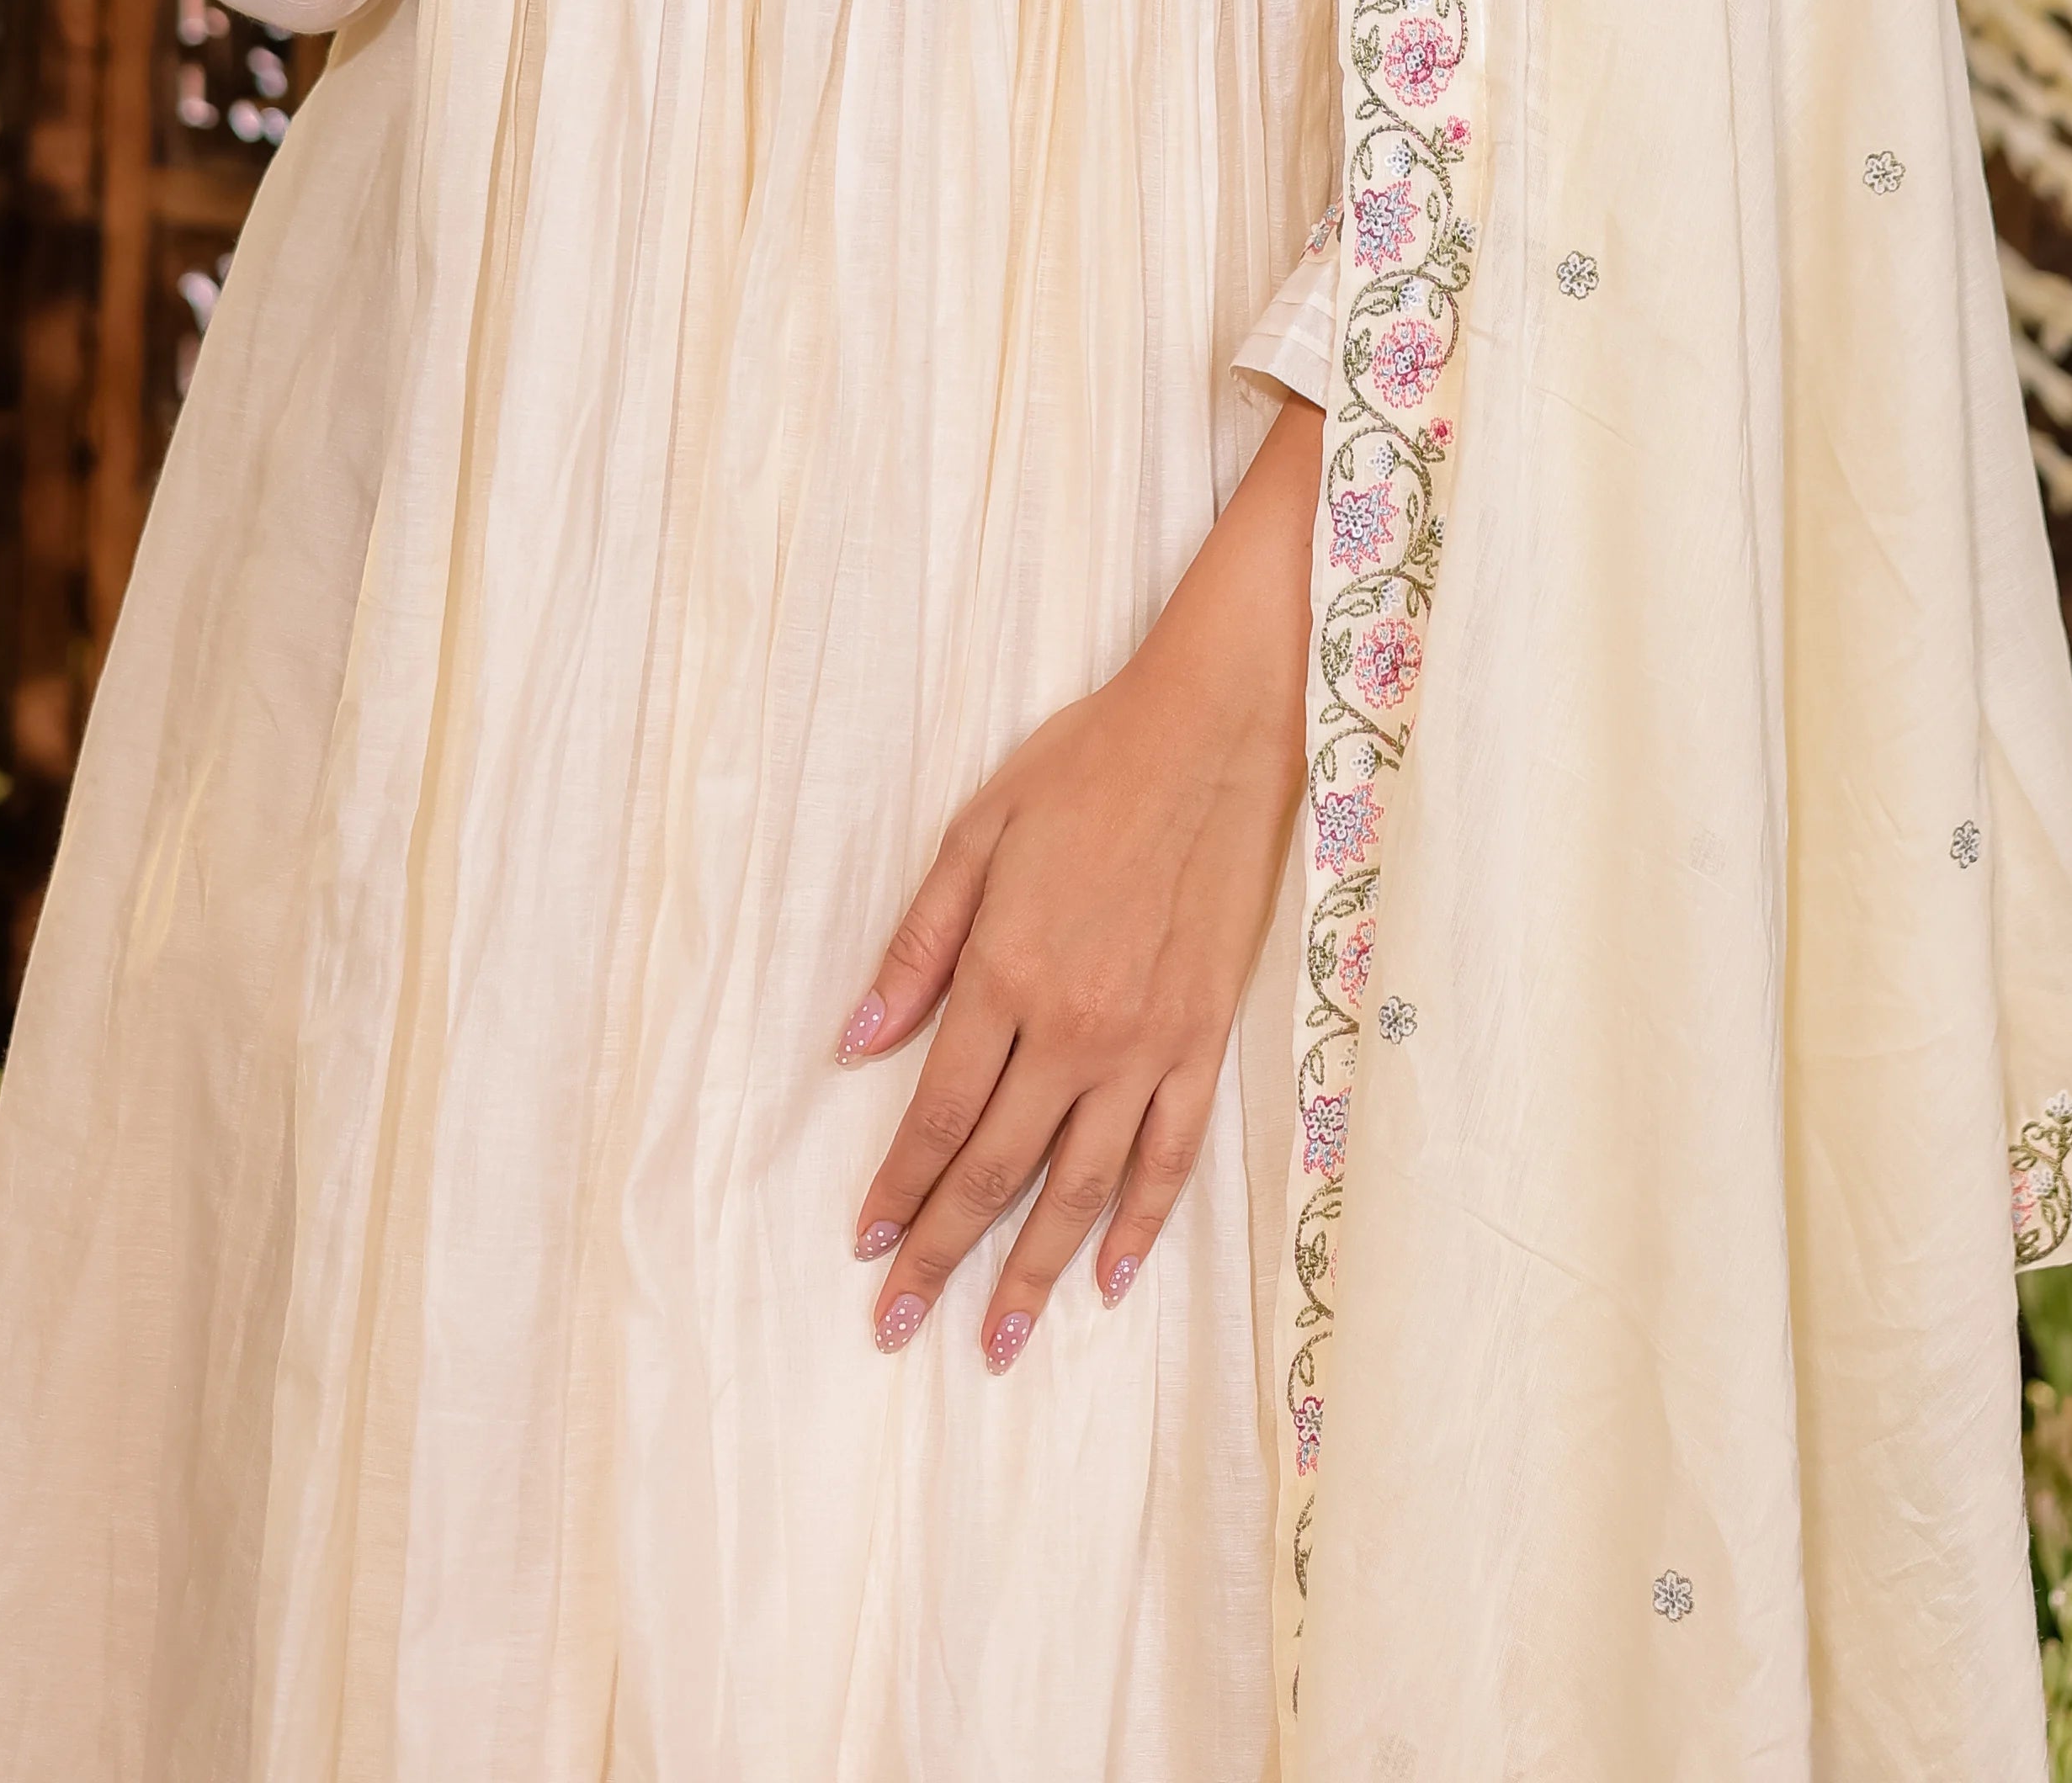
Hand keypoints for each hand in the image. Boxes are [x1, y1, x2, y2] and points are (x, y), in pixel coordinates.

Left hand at [838, 399, 1320, 1370]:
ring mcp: (1148, 1042)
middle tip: (900, 1325)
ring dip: (1036, 1270)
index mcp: (1007, 974)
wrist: (1215, 731)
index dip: (899, 1186)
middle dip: (944, 1254)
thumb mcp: (976, 831)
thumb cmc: (1088, 765)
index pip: (938, 1114)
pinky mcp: (1205, 1037)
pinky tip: (1113, 1278)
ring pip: (1083, 1185)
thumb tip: (856, 1041)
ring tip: (997, 1340)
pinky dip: (1142, 1222)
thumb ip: (920, 945)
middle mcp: (1075, 1028)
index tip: (867, 1247)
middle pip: (999, 1169)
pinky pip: (1171, 1154)